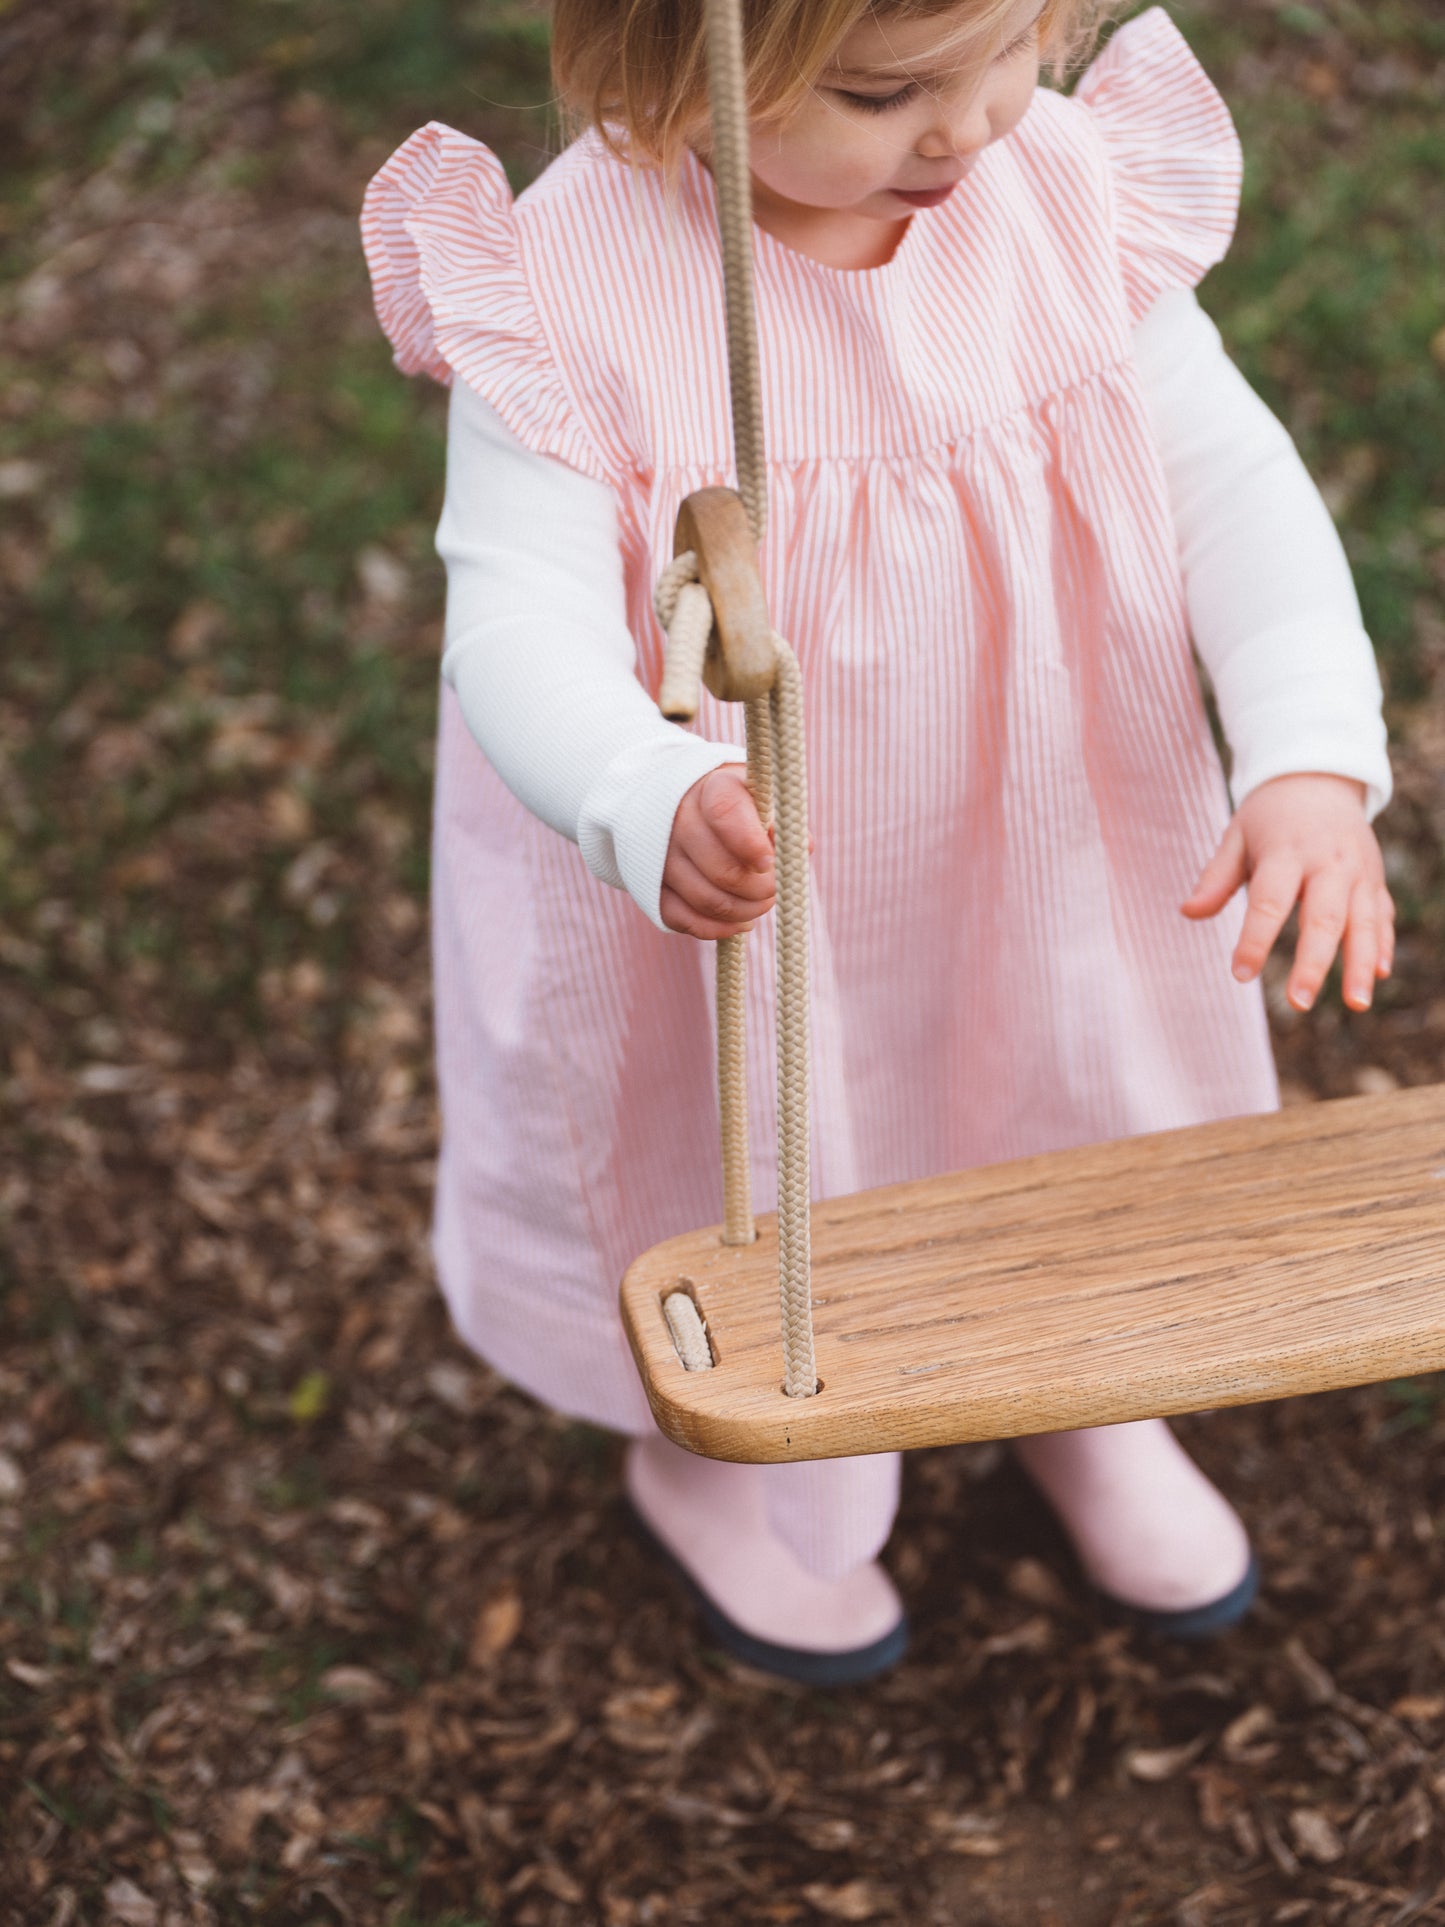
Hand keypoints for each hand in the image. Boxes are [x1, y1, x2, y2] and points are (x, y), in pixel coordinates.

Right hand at [661, 766, 775, 939]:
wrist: (683, 804)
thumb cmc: (738, 802)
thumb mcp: (762, 797)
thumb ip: (783, 820)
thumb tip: (802, 849)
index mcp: (711, 789)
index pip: (727, 815)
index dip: (751, 845)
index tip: (769, 861)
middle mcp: (678, 819)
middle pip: (723, 870)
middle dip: (761, 889)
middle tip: (775, 889)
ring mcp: (661, 855)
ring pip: (707, 900)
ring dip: (745, 912)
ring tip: (762, 904)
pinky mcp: (652, 886)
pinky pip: (683, 920)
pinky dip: (717, 928)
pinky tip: (740, 922)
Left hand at [1182, 773, 1392, 1011]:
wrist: (1320, 778)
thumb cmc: (1268, 817)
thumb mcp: (1236, 837)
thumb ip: (1216, 877)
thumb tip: (1187, 913)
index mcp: (1286, 852)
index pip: (1269, 901)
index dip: (1255, 939)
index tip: (1240, 974)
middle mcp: (1327, 863)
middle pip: (1323, 918)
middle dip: (1314, 963)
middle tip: (1299, 1002)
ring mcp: (1358, 872)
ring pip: (1364, 922)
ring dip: (1360, 964)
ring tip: (1357, 1004)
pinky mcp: (1376, 880)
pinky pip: (1382, 916)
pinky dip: (1383, 945)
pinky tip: (1379, 975)